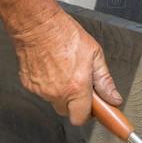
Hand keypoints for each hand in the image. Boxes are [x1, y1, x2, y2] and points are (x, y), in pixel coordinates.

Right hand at [12, 9, 122, 124]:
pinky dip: (46, 83)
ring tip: (62, 68)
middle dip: (74, 102)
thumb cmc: (63, 33)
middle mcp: (57, 92)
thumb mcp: (94, 54)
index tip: (93, 107)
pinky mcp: (28, 84)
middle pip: (67, 111)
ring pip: (53, 100)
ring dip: (60, 91)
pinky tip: (50, 66)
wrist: (37, 24)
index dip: (88, 113)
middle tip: (78, 83)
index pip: (81, 118)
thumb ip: (104, 80)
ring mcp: (41, 89)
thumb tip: (113, 98)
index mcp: (76, 87)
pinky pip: (41, 90)